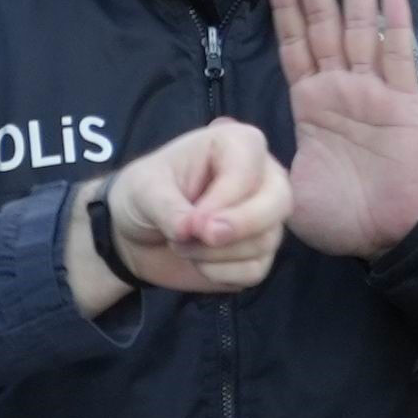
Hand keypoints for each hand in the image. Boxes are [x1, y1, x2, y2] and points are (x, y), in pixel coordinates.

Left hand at [97, 121, 293, 302]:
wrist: (137, 234)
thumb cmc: (144, 194)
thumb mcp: (143, 190)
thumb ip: (168, 207)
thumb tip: (190, 230)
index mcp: (237, 144)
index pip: (249, 168)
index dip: (224, 198)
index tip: (192, 220)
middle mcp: (262, 176)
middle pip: (279, 202)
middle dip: (239, 227)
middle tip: (201, 237)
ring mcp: (265, 217)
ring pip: (265, 241)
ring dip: (215, 253)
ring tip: (181, 244)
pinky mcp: (259, 253)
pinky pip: (255, 270)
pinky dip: (221, 273)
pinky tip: (199, 262)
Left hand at [269, 0, 417, 259]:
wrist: (384, 239)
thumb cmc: (338, 215)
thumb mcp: (281, 184)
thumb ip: (258, 153)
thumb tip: (220, 130)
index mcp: (311, 102)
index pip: (296, 44)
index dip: (287, 8)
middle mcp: (341, 89)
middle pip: (326, 25)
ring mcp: (375, 93)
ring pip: (362, 30)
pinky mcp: (405, 106)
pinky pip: (400, 60)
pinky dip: (397, 28)